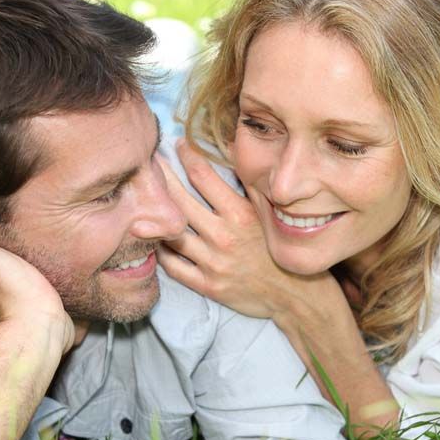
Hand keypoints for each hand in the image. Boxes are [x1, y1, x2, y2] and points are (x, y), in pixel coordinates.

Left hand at [157, 140, 306, 318]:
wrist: (293, 294)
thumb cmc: (279, 248)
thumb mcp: (269, 212)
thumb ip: (250, 184)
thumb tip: (232, 149)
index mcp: (240, 214)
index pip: (203, 176)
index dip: (186, 156)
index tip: (178, 145)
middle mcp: (224, 237)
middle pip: (179, 201)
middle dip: (161, 178)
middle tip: (148, 165)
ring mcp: (213, 263)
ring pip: (171, 234)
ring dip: (156, 216)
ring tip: (146, 201)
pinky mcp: (207, 286)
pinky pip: (173, 266)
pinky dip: (161, 251)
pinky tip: (156, 239)